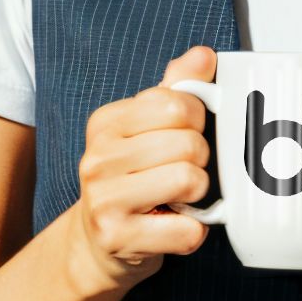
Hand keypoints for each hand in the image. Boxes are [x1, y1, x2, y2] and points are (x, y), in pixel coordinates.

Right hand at [69, 44, 217, 293]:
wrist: (98, 245)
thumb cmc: (131, 180)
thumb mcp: (145, 131)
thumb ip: (176, 90)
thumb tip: (204, 55)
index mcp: (106, 123)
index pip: (178, 104)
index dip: (196, 122)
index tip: (182, 138)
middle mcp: (97, 158)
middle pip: (189, 143)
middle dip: (198, 161)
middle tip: (179, 175)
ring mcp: (103, 200)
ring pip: (190, 180)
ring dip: (197, 195)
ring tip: (176, 199)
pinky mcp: (117, 238)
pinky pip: (186, 229)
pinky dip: (192, 232)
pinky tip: (173, 227)